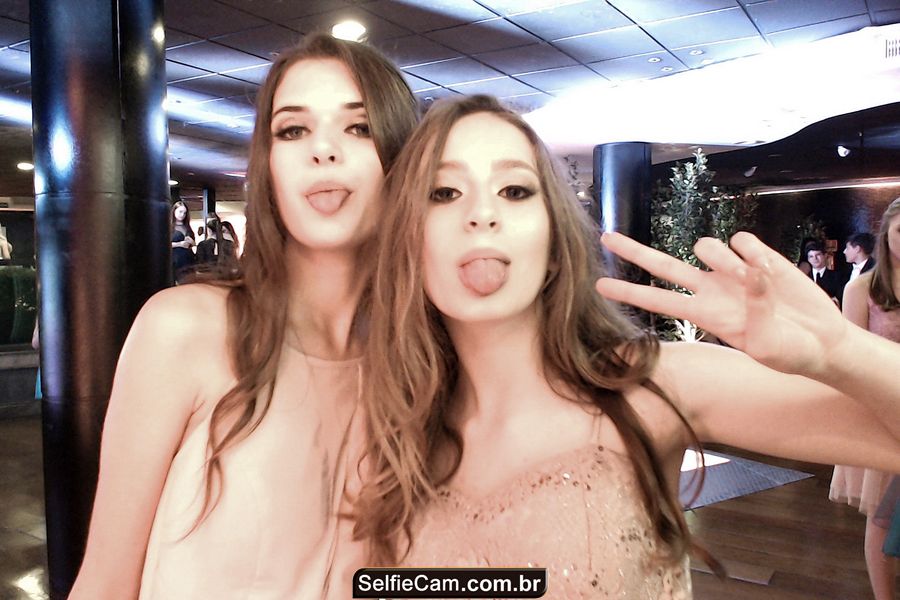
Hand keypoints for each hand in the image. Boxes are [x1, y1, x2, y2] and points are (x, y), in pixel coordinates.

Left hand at [596, 231, 848, 377]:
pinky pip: (742, 240)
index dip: (630, 293)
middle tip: (606, 236)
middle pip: (662, 265)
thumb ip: (757, 312)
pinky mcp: (756, 255)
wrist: (822, 342)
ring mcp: (731, 270)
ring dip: (725, 259)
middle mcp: (710, 289)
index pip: (658, 302)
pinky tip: (772, 271)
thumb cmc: (790, 353)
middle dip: (634, 251)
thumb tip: (750, 275)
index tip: (599, 286)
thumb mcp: (769, 347)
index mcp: (704, 316)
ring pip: (706, 245)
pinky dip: (755, 254)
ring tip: (753, 279)